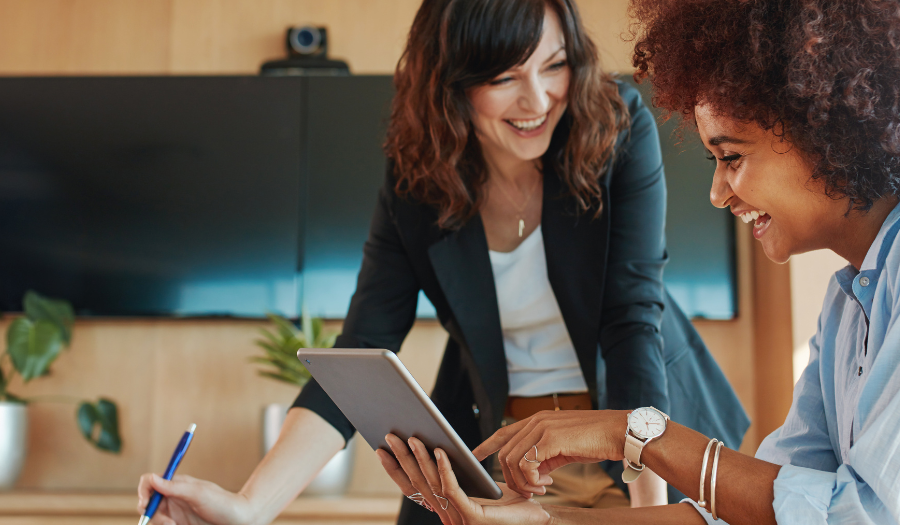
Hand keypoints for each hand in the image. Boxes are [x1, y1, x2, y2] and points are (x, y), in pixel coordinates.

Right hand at [137, 473, 253, 524]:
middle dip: (153, 516)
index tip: (146, 504)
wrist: (241, 520)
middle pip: (148, 505)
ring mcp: (176, 514)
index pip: (149, 483)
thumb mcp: (198, 494)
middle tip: (170, 524)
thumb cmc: (223, 504)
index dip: (143, 491)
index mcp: (176, 485)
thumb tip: (152, 478)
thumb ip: (174, 487)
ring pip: (156, 520)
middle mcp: (173, 499)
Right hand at [376, 434, 550, 524]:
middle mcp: (447, 517)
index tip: (382, 448)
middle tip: (390, 435)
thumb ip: (457, 472)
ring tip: (412, 437)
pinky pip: (453, 490)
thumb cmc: (512, 501)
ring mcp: (458, 520)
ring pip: (433, 484)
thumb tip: (435, 444)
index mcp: (446, 510)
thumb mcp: (478, 483)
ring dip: (421, 458)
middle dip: (402, 458)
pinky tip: (440, 451)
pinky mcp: (472, 518)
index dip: (396, 470)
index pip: (413, 488)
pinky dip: (445, 469)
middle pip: (418, 484)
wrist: (538, 519)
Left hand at [472, 410, 628, 496]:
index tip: (474, 455)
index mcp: (538, 420)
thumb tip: (533, 473)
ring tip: (540, 489)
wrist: (618, 432)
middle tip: (531, 491)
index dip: (486, 445)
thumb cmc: (595, 440)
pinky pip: (527, 465)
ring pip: (512, 460)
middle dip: (512, 478)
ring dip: (523, 482)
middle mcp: (536, 420)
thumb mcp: (563, 447)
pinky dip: (532, 480)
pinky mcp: (550, 438)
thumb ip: (545, 455)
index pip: (503, 432)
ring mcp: (542, 427)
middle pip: (505, 453)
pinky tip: (547, 483)